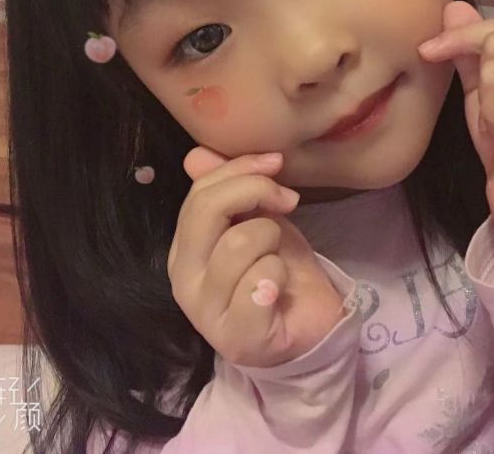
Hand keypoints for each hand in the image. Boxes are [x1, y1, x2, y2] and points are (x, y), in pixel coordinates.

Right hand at [166, 146, 347, 368]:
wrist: (309, 325)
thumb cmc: (278, 268)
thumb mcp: (259, 218)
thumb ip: (230, 188)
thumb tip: (196, 154)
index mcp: (185, 248)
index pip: (200, 193)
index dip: (240, 170)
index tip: (276, 164)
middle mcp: (184, 279)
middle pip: (208, 212)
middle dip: (257, 193)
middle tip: (287, 201)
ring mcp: (206, 313)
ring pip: (240, 244)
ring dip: (273, 241)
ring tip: (278, 256)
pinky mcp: (237, 339)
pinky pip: (260, 284)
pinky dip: (279, 276)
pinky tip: (279, 289)